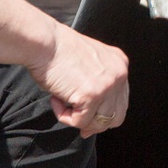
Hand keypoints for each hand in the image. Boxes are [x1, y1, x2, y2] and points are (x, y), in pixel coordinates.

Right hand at [26, 23, 129, 137]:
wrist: (45, 43)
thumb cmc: (58, 52)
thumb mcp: (90, 65)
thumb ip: (97, 86)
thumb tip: (92, 123)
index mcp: (120, 64)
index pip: (121, 101)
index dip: (104, 115)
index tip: (88, 121)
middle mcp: (119, 74)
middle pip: (117, 116)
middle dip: (96, 124)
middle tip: (77, 122)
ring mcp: (108, 85)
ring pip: (99, 122)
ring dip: (78, 118)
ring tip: (61, 101)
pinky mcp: (92, 95)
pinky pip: (80, 121)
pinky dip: (64, 116)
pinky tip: (56, 99)